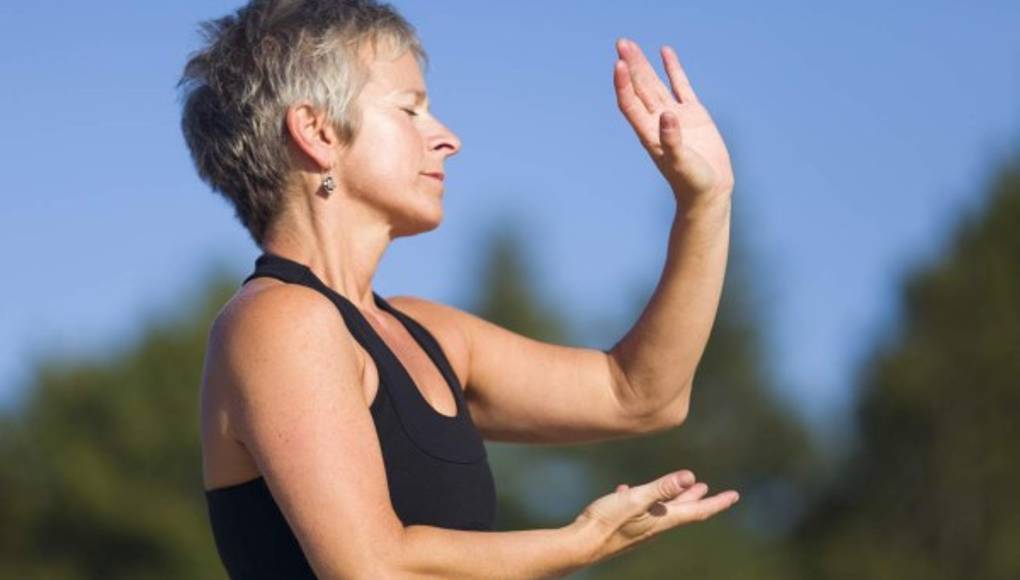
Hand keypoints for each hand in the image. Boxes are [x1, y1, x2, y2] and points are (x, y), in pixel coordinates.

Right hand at [573, 469, 738, 564]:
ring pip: (661, 510)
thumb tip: (690, 477)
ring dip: (674, 498)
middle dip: (698, 499)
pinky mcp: (623, 526)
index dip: (717, 502)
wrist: (581, 545)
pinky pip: (637, 509)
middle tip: (713, 490)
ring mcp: (638, 527)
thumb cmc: (607, 522)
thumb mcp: (635, 499)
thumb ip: (661, 488)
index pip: (697, 511)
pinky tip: (626, 489)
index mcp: (661, 519)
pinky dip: (641, 498)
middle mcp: (654, 525)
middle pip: (682, 511)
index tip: (734, 496)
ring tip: (682, 488)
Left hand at [614, 38, 734, 203]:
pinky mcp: (693, 114)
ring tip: (630, 44)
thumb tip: (667, 115)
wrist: (708, 191)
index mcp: (649, 133)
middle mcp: (658, 121)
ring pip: (656, 84)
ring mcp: (675, 116)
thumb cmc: (691, 183)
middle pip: (640, 88)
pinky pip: (680, 86)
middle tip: (621, 42)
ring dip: (644, 65)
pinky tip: (665, 52)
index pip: (631, 104)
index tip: (618, 64)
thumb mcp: (681, 163)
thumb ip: (672, 141)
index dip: (624, 84)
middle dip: (631, 66)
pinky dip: (673, 69)